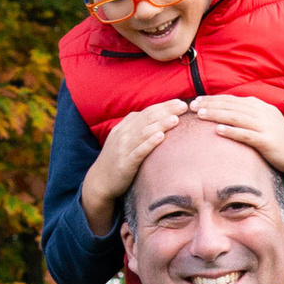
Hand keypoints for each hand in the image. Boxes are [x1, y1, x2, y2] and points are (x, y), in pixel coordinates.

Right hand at [80, 99, 190, 234]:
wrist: (99, 181)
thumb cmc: (117, 160)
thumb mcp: (124, 140)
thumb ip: (137, 128)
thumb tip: (156, 117)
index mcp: (125, 126)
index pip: (147, 112)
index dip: (163, 106)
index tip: (179, 102)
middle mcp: (123, 134)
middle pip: (147, 118)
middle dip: (166, 111)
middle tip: (183, 106)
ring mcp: (123, 148)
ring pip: (144, 132)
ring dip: (160, 124)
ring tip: (175, 119)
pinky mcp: (125, 162)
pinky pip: (139, 151)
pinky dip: (149, 143)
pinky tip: (161, 137)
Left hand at [188, 90, 283, 180]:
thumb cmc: (277, 137)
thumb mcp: (263, 120)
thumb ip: (246, 114)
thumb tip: (225, 112)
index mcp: (258, 106)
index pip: (231, 99)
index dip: (213, 99)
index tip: (196, 100)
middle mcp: (260, 112)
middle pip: (230, 106)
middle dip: (210, 104)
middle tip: (191, 106)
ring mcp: (264, 126)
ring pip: (236, 117)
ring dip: (217, 115)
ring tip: (200, 114)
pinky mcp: (266, 141)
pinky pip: (246, 134)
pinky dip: (231, 131)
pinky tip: (218, 130)